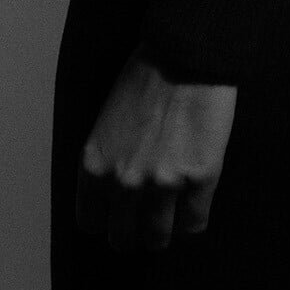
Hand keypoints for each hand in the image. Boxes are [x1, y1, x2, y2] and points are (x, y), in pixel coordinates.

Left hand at [76, 46, 237, 251]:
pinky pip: (194, 223)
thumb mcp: (106, 119)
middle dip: (133, 232)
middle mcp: (124, 182)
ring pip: (158, 238)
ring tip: (170, 219)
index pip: (90, 222)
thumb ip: (107, 160)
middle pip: (122, 238)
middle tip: (145, 220)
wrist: (186, 51)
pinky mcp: (199, 179)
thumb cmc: (145, 74)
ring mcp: (163, 184)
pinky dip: (194, 219)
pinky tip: (194, 204)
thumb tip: (113, 193)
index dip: (106, 219)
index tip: (118, 213)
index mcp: (95, 165)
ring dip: (164, 232)